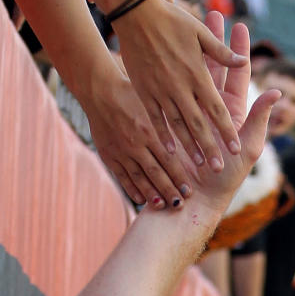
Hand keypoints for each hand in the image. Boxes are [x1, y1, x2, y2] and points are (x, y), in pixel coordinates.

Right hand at [84, 64, 192, 207]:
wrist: (99, 90)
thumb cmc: (131, 93)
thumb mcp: (154, 103)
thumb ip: (171, 119)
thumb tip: (195, 127)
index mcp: (150, 131)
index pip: (169, 160)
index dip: (179, 177)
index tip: (189, 190)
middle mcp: (136, 144)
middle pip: (156, 172)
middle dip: (169, 190)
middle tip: (180, 204)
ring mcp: (121, 151)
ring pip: (139, 177)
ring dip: (151, 193)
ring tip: (162, 205)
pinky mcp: (108, 154)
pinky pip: (122, 176)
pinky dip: (131, 188)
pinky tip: (140, 199)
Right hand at [113, 0, 248, 171]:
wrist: (133, 13)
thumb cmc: (171, 19)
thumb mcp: (199, 33)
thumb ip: (221, 53)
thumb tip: (243, 62)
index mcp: (198, 75)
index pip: (219, 110)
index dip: (228, 130)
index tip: (235, 148)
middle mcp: (182, 87)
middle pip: (200, 124)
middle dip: (210, 147)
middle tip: (219, 167)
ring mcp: (161, 91)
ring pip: (179, 126)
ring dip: (189, 146)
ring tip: (199, 164)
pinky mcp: (144, 91)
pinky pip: (156, 119)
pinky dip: (164, 135)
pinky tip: (171, 150)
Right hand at [175, 14, 279, 213]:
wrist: (196, 201)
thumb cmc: (226, 178)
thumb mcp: (248, 147)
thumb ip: (259, 118)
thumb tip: (277, 91)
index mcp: (231, 111)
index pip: (237, 75)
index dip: (239, 50)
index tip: (240, 24)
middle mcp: (210, 108)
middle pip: (213, 69)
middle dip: (214, 42)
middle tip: (211, 13)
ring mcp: (189, 111)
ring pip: (191, 75)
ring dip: (190, 50)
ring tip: (189, 19)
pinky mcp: (168, 119)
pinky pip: (170, 93)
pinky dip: (168, 74)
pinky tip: (164, 48)